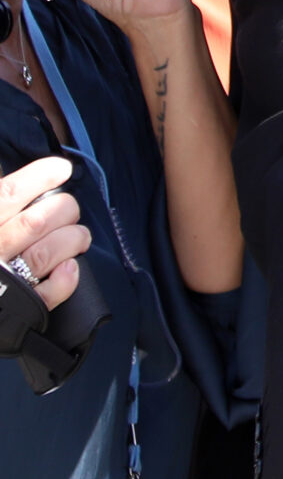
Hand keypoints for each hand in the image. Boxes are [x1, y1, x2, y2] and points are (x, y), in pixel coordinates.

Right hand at [0, 154, 85, 307]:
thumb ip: (2, 203)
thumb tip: (22, 181)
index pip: (7, 195)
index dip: (38, 177)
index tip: (61, 168)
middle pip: (35, 222)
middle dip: (63, 210)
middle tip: (69, 209)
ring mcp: (4, 283)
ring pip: (45, 254)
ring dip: (72, 239)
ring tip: (79, 236)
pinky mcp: (18, 309)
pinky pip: (47, 294)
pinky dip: (65, 279)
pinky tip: (69, 267)